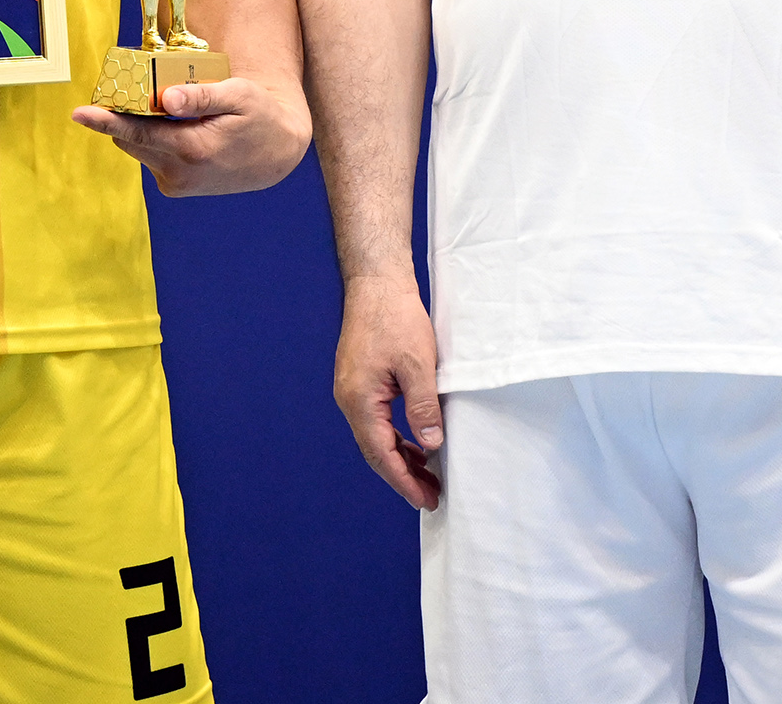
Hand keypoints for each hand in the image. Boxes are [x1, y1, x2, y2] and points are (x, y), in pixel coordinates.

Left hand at [69, 73, 309, 195]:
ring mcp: (176, 184)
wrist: (278, 156)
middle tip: (139, 86)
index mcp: (192, 149)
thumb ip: (202, 96)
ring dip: (142, 125)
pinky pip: (151, 156)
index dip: (105, 120)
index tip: (79, 113)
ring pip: (139, 147)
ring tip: (174, 106)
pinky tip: (180, 124)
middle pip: (130, 138)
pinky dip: (155, 137)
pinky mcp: (176, 187)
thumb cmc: (261, 117)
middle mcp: (178, 173)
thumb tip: (166, 97)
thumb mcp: (240, 96)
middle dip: (126, 113)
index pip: (137, 133)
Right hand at [333, 274, 443, 509]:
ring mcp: (352, 390)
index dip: (404, 481)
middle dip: (403, 476)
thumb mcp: (419, 363)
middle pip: (375, 451)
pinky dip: (396, 436)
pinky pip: (376, 420)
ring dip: (400, 457)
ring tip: (428, 474)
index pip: (381, 454)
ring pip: (376, 436)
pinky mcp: (360, 380)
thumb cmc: (395, 316)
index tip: (426, 500)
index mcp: (360, 400)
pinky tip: (415, 441)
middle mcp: (350, 399)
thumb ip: (423, 406)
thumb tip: (431, 444)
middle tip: (431, 495)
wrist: (377, 282)